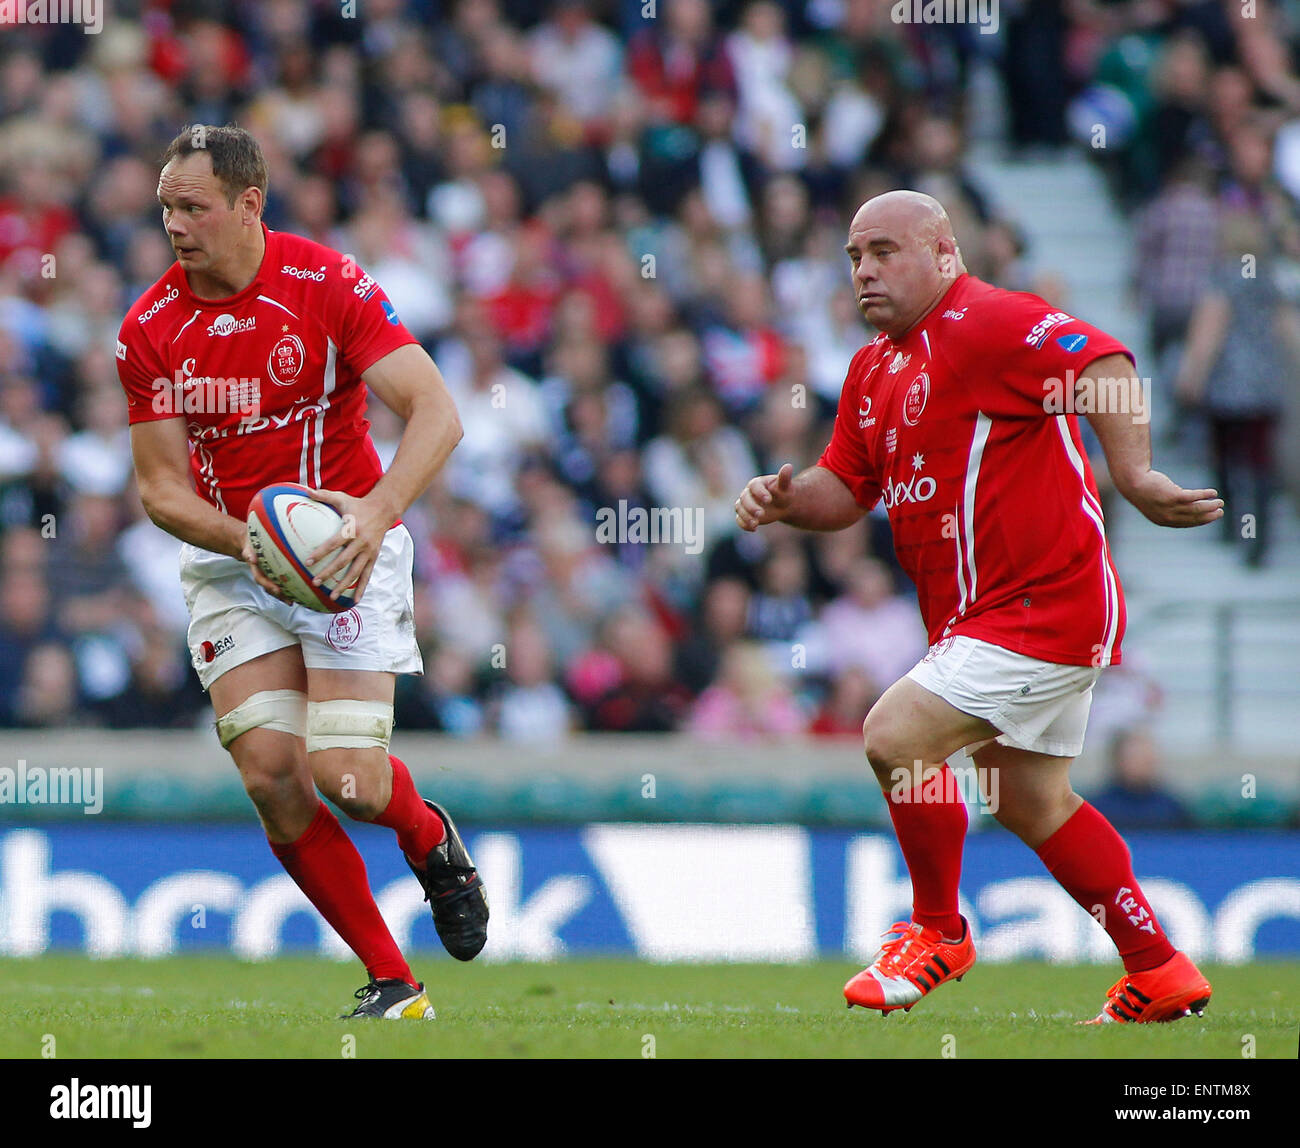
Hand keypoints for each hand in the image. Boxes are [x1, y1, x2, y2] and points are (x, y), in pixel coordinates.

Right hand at [242, 534, 288, 601]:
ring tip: (292, 601)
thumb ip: (249, 554)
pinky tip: (295, 594)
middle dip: (279, 595)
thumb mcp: (249, 549)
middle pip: (270, 588)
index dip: (269, 586)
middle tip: (288, 600)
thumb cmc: (251, 548)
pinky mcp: (275, 576)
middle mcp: (263, 576)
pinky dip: (287, 590)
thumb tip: (252, 559)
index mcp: (256, 570)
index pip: (261, 580)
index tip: (277, 590)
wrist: (252, 547)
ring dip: (283, 596)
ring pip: (275, 589)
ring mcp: (269, 577)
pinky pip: (280, 584)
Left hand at [304, 487, 391, 603]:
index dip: (320, 553)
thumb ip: (323, 495)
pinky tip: (354, 600)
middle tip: (315, 582)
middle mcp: (361, 543)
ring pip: (355, 572)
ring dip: (344, 585)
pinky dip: (361, 588)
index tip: (307, 562)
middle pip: (343, 561)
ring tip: (332, 596)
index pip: (333, 543)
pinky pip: (367, 575)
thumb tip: (304, 489)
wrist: (384, 510)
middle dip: (329, 573)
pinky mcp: (374, 557)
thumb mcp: (342, 497)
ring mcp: (369, 552)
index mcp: (352, 529)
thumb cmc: (359, 504)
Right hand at [735, 463, 794, 531]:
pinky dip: (744, 524)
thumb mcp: (785, 486)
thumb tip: (788, 466)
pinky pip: (739, 519)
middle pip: (744, 498)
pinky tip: (754, 528)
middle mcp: (748, 493)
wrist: (784, 504)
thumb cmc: (784, 492)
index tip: (769, 500)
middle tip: (761, 514)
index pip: (754, 486)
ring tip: (756, 524)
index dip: (760, 492)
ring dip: (746, 517)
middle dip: (751, 507)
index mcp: (757, 483)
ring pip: (739, 509)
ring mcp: (745, 504)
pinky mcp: (745, 515)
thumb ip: (784, 477)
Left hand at [1122, 469, 1223, 527]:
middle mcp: (1167, 517)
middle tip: (1220, 512)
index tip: (1211, 517)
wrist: (1132, 481)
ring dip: (1210, 506)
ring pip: (1196, 508)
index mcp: (1163, 521)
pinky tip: (1213, 492)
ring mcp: (1170, 507)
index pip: (1186, 523)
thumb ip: (1169, 509)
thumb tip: (1186, 507)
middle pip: (1194, 518)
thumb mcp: (1156, 504)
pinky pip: (1194, 497)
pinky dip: (1205, 495)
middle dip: (1209, 516)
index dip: (1201, 521)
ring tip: (1220, 502)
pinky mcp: (1173, 496)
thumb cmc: (1145, 490)